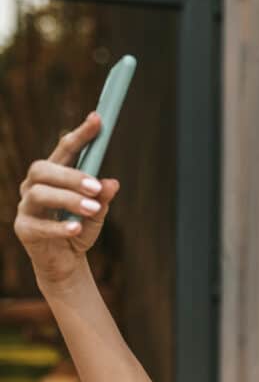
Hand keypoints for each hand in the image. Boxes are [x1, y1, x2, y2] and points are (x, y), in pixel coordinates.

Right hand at [14, 111, 120, 285]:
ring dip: (68, 199)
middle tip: (96, 187)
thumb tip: (112, 183)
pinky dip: (59, 227)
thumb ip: (102, 198)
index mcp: (53, 176)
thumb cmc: (80, 231)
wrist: (66, 262)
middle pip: (43, 168)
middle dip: (71, 175)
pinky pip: (38, 225)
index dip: (80, 135)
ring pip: (38, 193)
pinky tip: (76, 229)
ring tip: (93, 210)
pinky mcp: (24, 230)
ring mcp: (26, 207)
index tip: (98, 119)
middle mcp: (34, 186)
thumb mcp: (97, 213)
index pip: (64, 150)